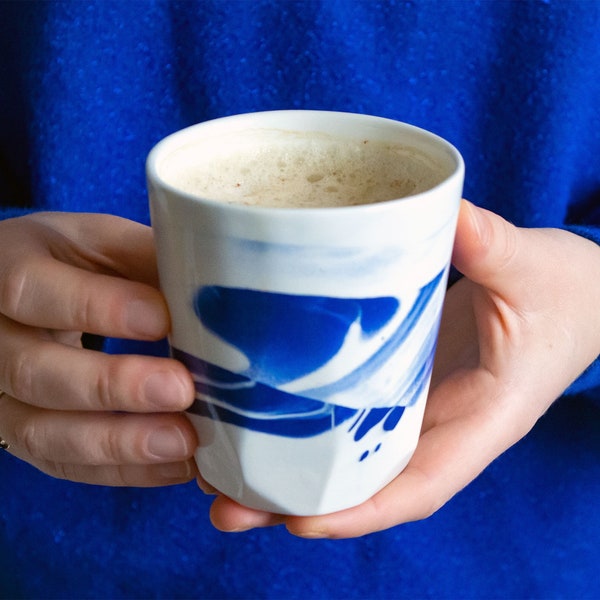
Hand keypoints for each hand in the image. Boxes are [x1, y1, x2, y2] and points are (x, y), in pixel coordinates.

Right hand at [0, 213, 197, 485]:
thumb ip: (144, 256)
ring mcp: (1, 396)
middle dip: (113, 386)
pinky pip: (64, 464)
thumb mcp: (99, 242)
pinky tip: (175, 463)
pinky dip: (123, 470)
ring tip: (184, 442)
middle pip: (36, 371)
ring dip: (120, 443)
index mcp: (7, 269)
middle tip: (180, 389)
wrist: (25, 299)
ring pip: (43, 432)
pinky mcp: (25, 433)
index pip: (33, 290)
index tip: (162, 319)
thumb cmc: (71, 264)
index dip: (98, 307)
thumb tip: (218, 284)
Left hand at [207, 200, 599, 536]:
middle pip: (368, 482)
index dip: (361, 510)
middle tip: (224, 502)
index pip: (422, 483)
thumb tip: (450, 214)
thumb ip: (495, 248)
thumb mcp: (534, 272)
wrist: (575, 298)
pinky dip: (304, 426)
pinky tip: (251, 416)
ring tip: (216, 471)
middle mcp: (442, 425)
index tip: (297, 521)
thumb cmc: (566, 297)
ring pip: (351, 454)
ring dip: (288, 471)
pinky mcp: (401, 380)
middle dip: (298, 502)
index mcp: (483, 419)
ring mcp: (417, 405)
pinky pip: (350, 413)